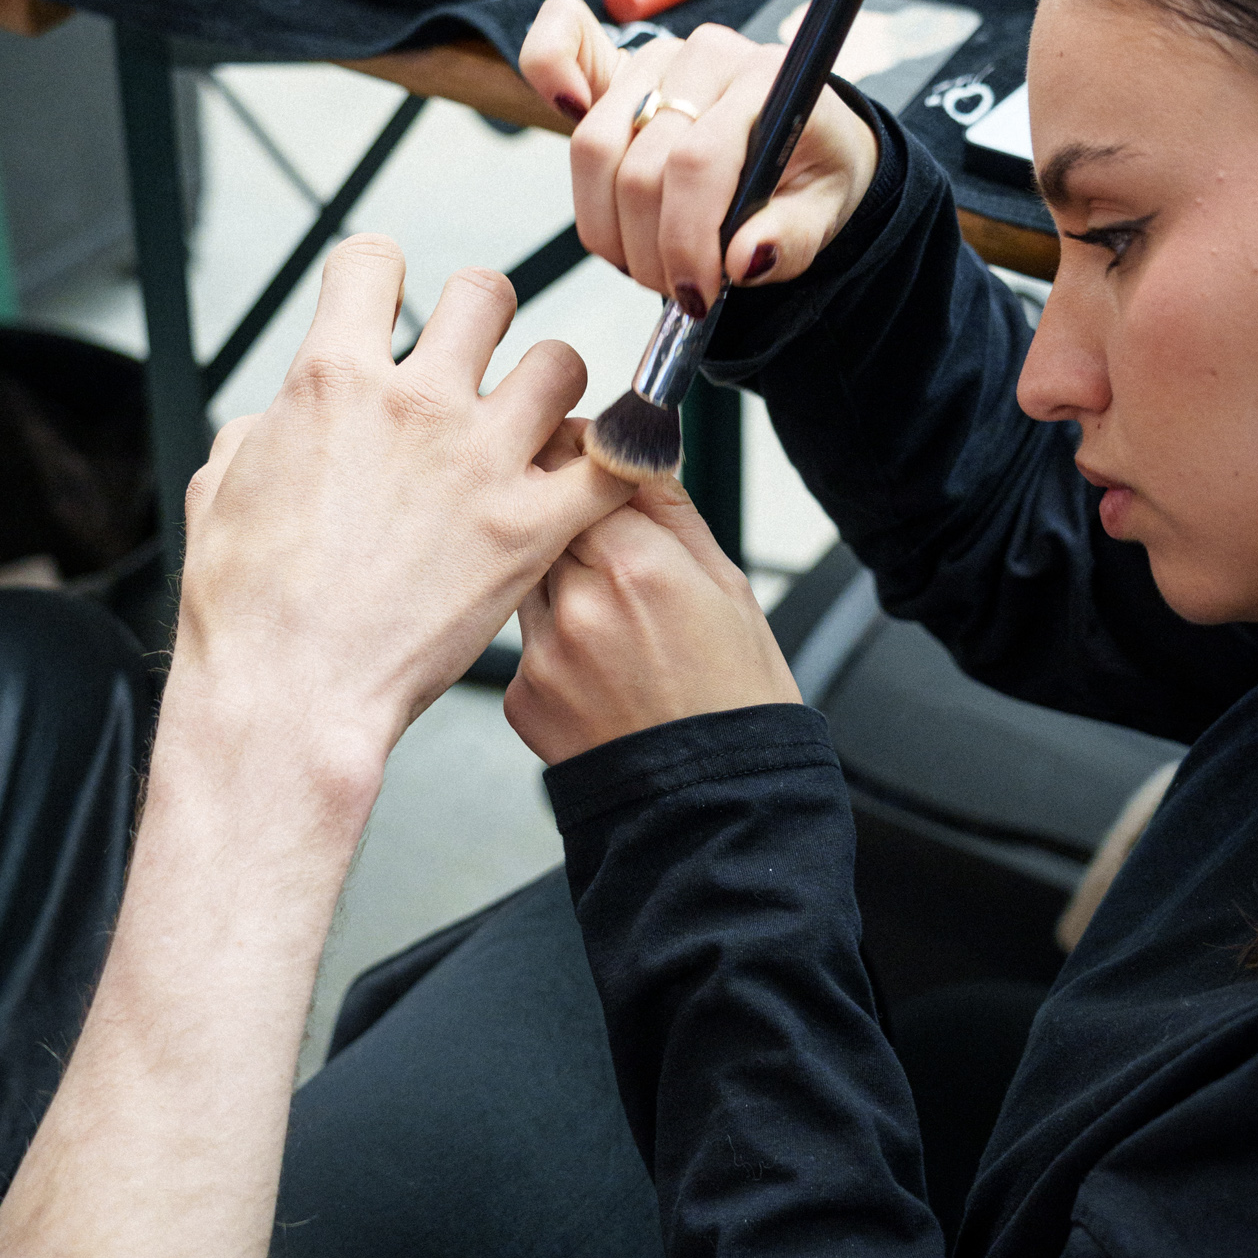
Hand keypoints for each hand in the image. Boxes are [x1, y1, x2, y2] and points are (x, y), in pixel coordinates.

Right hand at [162, 236, 631, 822]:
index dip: (380, 274)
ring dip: (550, 387)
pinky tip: (608, 468)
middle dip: (482, 316)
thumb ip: (265, 432)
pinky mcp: (531, 528)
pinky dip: (623, 458)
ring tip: (535, 423)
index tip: (387, 297)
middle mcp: (416, 404)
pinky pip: (615, 463)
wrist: (288, 693)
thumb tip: (284, 421)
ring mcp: (482, 462)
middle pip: (486, 293)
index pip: (372, 261)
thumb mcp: (221, 488)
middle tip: (474, 359)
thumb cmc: (246, 610)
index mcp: (332, 381)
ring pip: (561, 364)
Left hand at [506, 453, 800, 764]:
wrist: (715, 808)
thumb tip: (638, 450)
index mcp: (637, 566)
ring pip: (530, 580)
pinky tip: (600, 673)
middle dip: (565, 518)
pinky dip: (555, 646)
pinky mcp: (521, 697)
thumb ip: (669, 510)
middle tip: (606, 544)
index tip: (588, 458)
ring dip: (559, 581)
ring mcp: (541, 654)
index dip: (579, 457)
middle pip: (542, 521)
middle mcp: (577, 605)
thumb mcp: (728, 587)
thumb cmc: (736, 699)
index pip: (574, 469)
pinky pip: (526, 643)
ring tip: (615, 622)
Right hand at [519, 0, 878, 309]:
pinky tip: (566, 105)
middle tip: (678, 290)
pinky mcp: (619, 62)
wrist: (805, 135)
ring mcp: (658, 57)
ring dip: (608, 226)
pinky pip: (561, 43)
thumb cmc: (813, 169)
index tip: (697, 295)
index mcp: (768, 79)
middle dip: (650, 251)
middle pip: (640, 167)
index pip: (697, 163)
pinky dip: (548, 69)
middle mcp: (707, 56)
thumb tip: (744, 259)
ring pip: (594, 145)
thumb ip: (791, 238)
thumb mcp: (826, 212)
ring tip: (646, 261)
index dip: (685, 241)